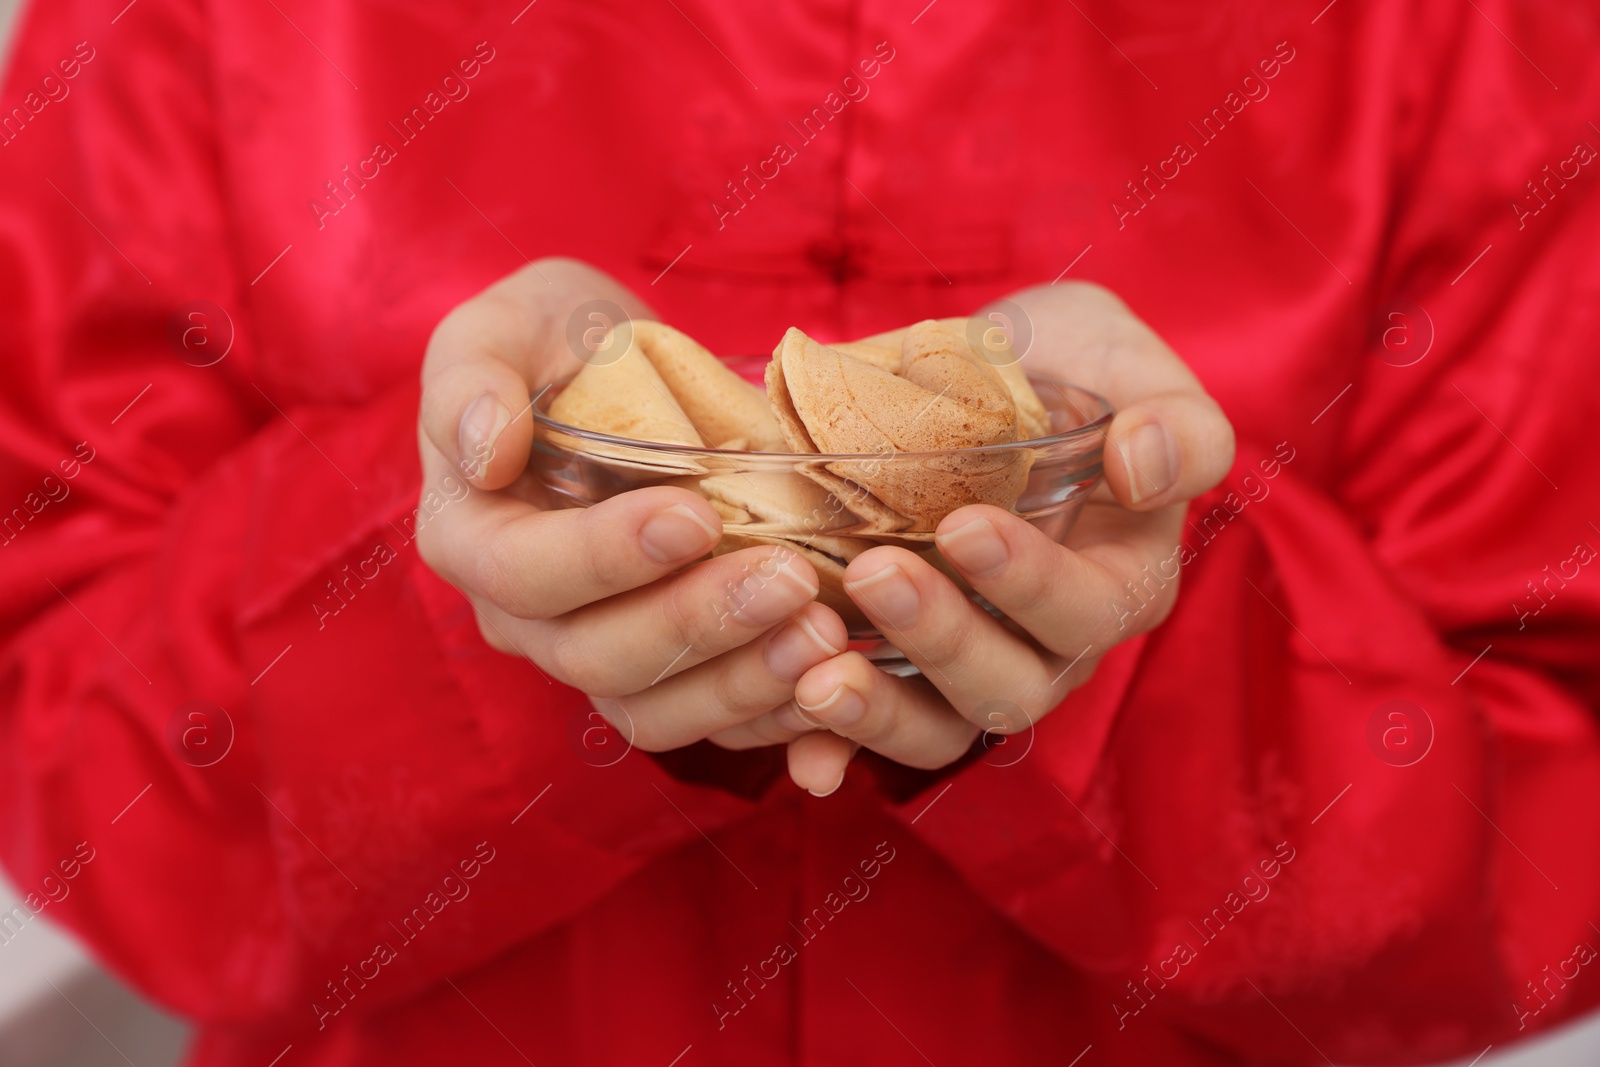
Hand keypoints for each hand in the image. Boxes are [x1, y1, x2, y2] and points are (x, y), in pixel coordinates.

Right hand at [415, 258, 845, 754]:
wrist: (625, 375)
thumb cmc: (558, 341)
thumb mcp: (509, 324)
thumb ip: (474, 375)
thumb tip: (485, 449)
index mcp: (473, 540)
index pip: (525, 574)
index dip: (606, 557)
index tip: (695, 514)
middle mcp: (526, 619)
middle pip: (596, 656)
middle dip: (695, 623)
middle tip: (788, 577)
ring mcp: (597, 656)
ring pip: (654, 711)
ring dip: (741, 683)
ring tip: (822, 632)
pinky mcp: (666, 678)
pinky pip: (710, 723)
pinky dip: (772, 715)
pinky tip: (832, 680)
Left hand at [708, 282, 1235, 794]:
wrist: (977, 375)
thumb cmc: (1065, 368)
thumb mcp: (1126, 362)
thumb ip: (1174, 418)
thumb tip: (1143, 468)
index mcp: (1120, 581)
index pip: (1088, 610)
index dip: (1030, 581)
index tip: (964, 525)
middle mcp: (1050, 645)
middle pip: (1010, 686)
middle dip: (942, 638)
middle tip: (871, 572)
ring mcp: (973, 667)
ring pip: (943, 728)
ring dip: (881, 714)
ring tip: (815, 680)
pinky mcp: (903, 674)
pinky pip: (876, 730)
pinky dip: (837, 749)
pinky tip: (800, 755)